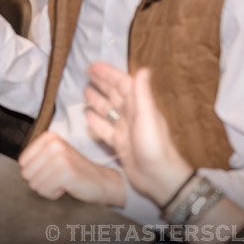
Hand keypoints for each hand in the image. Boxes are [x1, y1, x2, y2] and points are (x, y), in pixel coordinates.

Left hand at [18, 131, 125, 205]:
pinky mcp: (65, 172)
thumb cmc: (74, 171)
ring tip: (63, 182)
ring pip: (34, 184)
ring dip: (48, 188)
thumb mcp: (53, 157)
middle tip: (58, 178)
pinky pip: (45, 191)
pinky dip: (54, 194)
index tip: (51, 170)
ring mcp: (59, 156)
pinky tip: (67, 187)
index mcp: (48, 137)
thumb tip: (20, 168)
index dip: (35, 172)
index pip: (22, 162)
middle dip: (40, 181)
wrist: (102, 181)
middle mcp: (53, 143)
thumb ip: (35, 158)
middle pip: (27, 174)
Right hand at [85, 63, 192, 206]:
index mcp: (139, 106)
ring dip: (97, 100)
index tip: (94, 65)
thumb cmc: (154, 145)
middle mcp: (131, 116)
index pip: (122, 85)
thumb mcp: (147, 117)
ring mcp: (124, 130)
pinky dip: (95, 122)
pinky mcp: (119, 144)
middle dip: (102, 83)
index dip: (110, 74)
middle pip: (114, 95)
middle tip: (86, 72)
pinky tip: (86, 116)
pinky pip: (104, 129)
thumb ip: (142, 94)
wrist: (159, 178)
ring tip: (84, 91)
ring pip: (108, 111)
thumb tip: (143, 69)